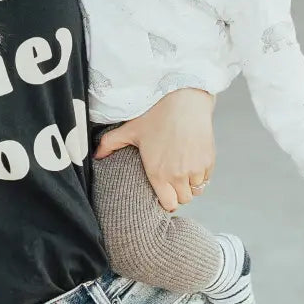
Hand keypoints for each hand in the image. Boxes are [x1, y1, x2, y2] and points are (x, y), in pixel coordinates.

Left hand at [95, 87, 215, 211]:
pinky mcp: (208, 161)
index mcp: (158, 173)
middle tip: (173, 182)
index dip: (166, 201)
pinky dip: (201, 174)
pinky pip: (206, 178)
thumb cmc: (157, 114)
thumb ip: (110, 144)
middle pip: (184, 199)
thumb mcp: (130, 129)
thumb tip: (95, 156)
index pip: (169, 204)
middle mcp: (178, 175)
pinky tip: (193, 162)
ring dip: (191, 184)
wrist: (184, 99)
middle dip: (179, 193)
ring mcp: (195, 169)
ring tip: (183, 172)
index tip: (164, 194)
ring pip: (197, 190)